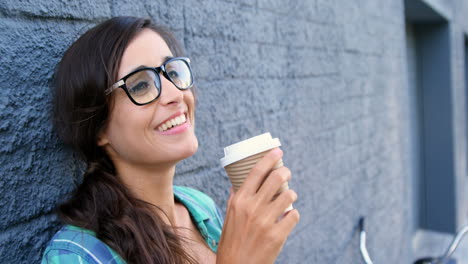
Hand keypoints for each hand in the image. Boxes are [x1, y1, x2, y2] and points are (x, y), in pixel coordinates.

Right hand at [216, 148, 299, 263]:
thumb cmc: (231, 241)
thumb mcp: (229, 216)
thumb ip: (235, 198)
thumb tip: (239, 182)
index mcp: (239, 200)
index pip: (256, 172)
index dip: (269, 158)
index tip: (278, 151)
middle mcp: (252, 207)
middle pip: (276, 178)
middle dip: (285, 172)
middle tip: (287, 172)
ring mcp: (266, 221)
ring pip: (288, 195)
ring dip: (290, 194)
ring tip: (288, 196)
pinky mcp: (278, 235)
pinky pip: (294, 215)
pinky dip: (293, 214)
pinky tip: (288, 216)